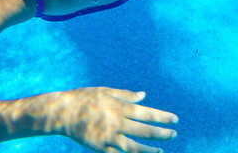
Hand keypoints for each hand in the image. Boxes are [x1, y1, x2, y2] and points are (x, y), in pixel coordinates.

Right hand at [49, 87, 177, 152]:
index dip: (162, 117)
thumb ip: (125, 95)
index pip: (146, 113)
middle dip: (161, 133)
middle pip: (144, 131)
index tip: (175, 119)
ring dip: (150, 150)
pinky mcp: (100, 148)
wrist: (62, 112)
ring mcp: (109, 137)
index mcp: (119, 107)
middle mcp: (116, 123)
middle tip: (174, 134)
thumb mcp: (105, 91)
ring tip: (161, 152)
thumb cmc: (84, 98)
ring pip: (134, 148)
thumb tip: (144, 95)